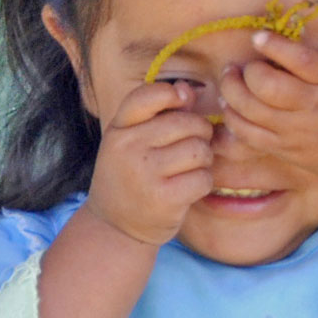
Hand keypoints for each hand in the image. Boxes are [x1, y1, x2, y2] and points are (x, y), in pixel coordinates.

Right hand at [87, 79, 215, 246]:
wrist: (114, 227)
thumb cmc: (130, 177)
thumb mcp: (130, 142)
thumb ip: (157, 114)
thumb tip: (187, 90)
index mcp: (119, 129)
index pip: (147, 95)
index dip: (172, 95)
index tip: (181, 103)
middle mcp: (128, 148)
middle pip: (186, 123)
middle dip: (199, 134)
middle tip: (191, 149)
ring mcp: (145, 173)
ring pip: (199, 150)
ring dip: (203, 160)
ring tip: (189, 169)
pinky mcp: (164, 199)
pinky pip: (203, 178)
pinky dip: (203, 182)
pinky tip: (189, 188)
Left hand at [217, 31, 317, 184]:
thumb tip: (276, 40)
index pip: (303, 61)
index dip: (275, 46)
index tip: (258, 37)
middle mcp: (315, 107)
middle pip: (268, 87)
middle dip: (248, 71)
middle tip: (243, 66)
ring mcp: (298, 132)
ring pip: (251, 110)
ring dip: (232, 91)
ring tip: (230, 80)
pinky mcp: (285, 149)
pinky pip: (248, 134)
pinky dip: (233, 117)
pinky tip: (231, 105)